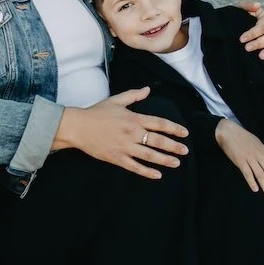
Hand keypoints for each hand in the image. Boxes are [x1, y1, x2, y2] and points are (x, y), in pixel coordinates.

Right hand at [55, 87, 188, 178]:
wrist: (78, 127)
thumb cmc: (96, 113)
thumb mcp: (116, 100)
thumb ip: (134, 95)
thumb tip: (148, 89)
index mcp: (133, 118)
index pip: (159, 123)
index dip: (174, 128)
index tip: (185, 133)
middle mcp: (132, 133)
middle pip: (158, 141)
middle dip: (174, 146)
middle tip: (185, 151)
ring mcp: (125, 147)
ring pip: (149, 155)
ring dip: (165, 160)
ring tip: (176, 163)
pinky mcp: (117, 158)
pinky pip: (135, 166)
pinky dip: (147, 171)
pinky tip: (157, 175)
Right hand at [215, 119, 263, 196]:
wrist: (230, 132)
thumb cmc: (244, 138)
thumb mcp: (258, 143)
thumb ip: (263, 153)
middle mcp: (259, 155)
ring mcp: (250, 158)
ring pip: (260, 174)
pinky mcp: (240, 161)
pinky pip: (247, 173)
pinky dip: (251, 182)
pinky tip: (255, 189)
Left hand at [235, 0, 263, 63]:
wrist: (235, 23)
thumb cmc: (239, 14)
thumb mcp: (240, 7)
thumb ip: (248, 4)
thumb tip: (258, 5)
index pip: (262, 26)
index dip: (253, 33)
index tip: (242, 39)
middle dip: (258, 43)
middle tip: (247, 48)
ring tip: (260, 57)